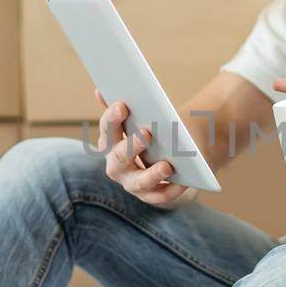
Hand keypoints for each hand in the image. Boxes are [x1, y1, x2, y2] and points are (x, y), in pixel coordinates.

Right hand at [94, 88, 196, 208]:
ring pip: (139, 182)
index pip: (106, 130)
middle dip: (131, 146)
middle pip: (119, 157)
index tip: (123, 106)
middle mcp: (117, 166)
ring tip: (167, 166)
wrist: (168, 167)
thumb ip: (123, 110)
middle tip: (147, 133)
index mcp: (110, 144)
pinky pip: (162, 196)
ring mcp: (133, 184)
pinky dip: (173, 189)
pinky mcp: (153, 197)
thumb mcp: (138, 122)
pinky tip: (186, 181)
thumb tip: (99, 89)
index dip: (112, 119)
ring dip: (152, 174)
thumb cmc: (151, 139)